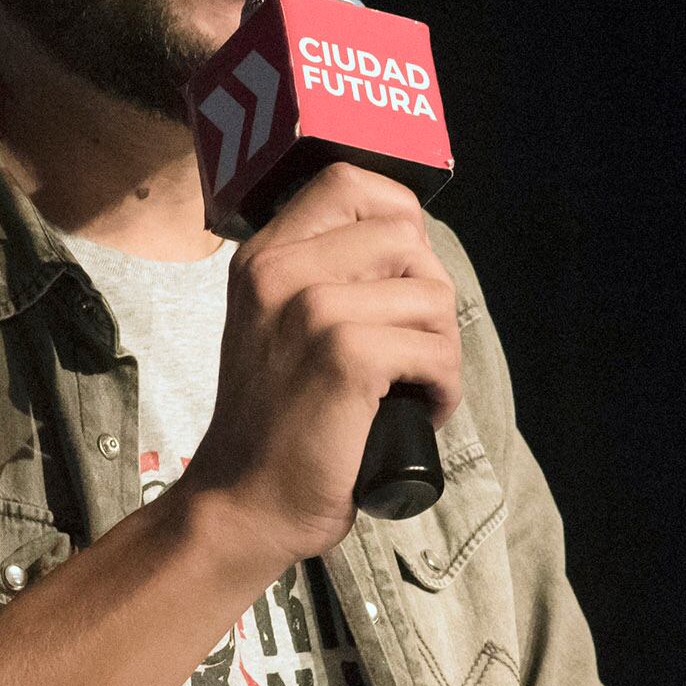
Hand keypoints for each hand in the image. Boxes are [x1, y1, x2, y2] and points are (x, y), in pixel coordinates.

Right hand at [176, 164, 460, 567]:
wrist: (243, 504)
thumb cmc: (277, 423)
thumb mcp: (278, 324)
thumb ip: (324, 273)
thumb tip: (411, 243)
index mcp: (264, 256)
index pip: (349, 180)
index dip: (399, 217)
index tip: (405, 275)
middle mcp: (280, 270)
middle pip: (405, 233)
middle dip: (430, 293)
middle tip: (414, 347)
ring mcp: (311, 309)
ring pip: (431, 293)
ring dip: (441, 347)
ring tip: (413, 385)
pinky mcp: (343, 355)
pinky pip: (435, 349)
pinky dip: (442, 387)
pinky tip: (417, 411)